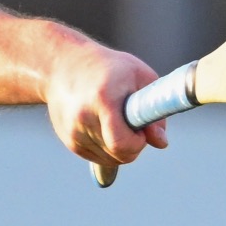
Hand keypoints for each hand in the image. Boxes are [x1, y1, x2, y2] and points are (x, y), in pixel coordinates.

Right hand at [44, 39, 169, 177]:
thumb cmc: (109, 68)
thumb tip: (161, 143)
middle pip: (118, 155)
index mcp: (103, 99)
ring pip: (110, 160)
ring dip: (121, 148)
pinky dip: (108, 149)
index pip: (121, 143)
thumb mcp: (139, 76)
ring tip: (117, 121)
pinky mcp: (69, 141)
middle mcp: (83, 118)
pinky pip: (98, 158)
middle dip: (133, 146)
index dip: (138, 142)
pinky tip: (105, 126)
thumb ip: (155, 111)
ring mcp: (73, 132)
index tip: (141, 128)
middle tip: (133, 124)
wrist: (63, 65)